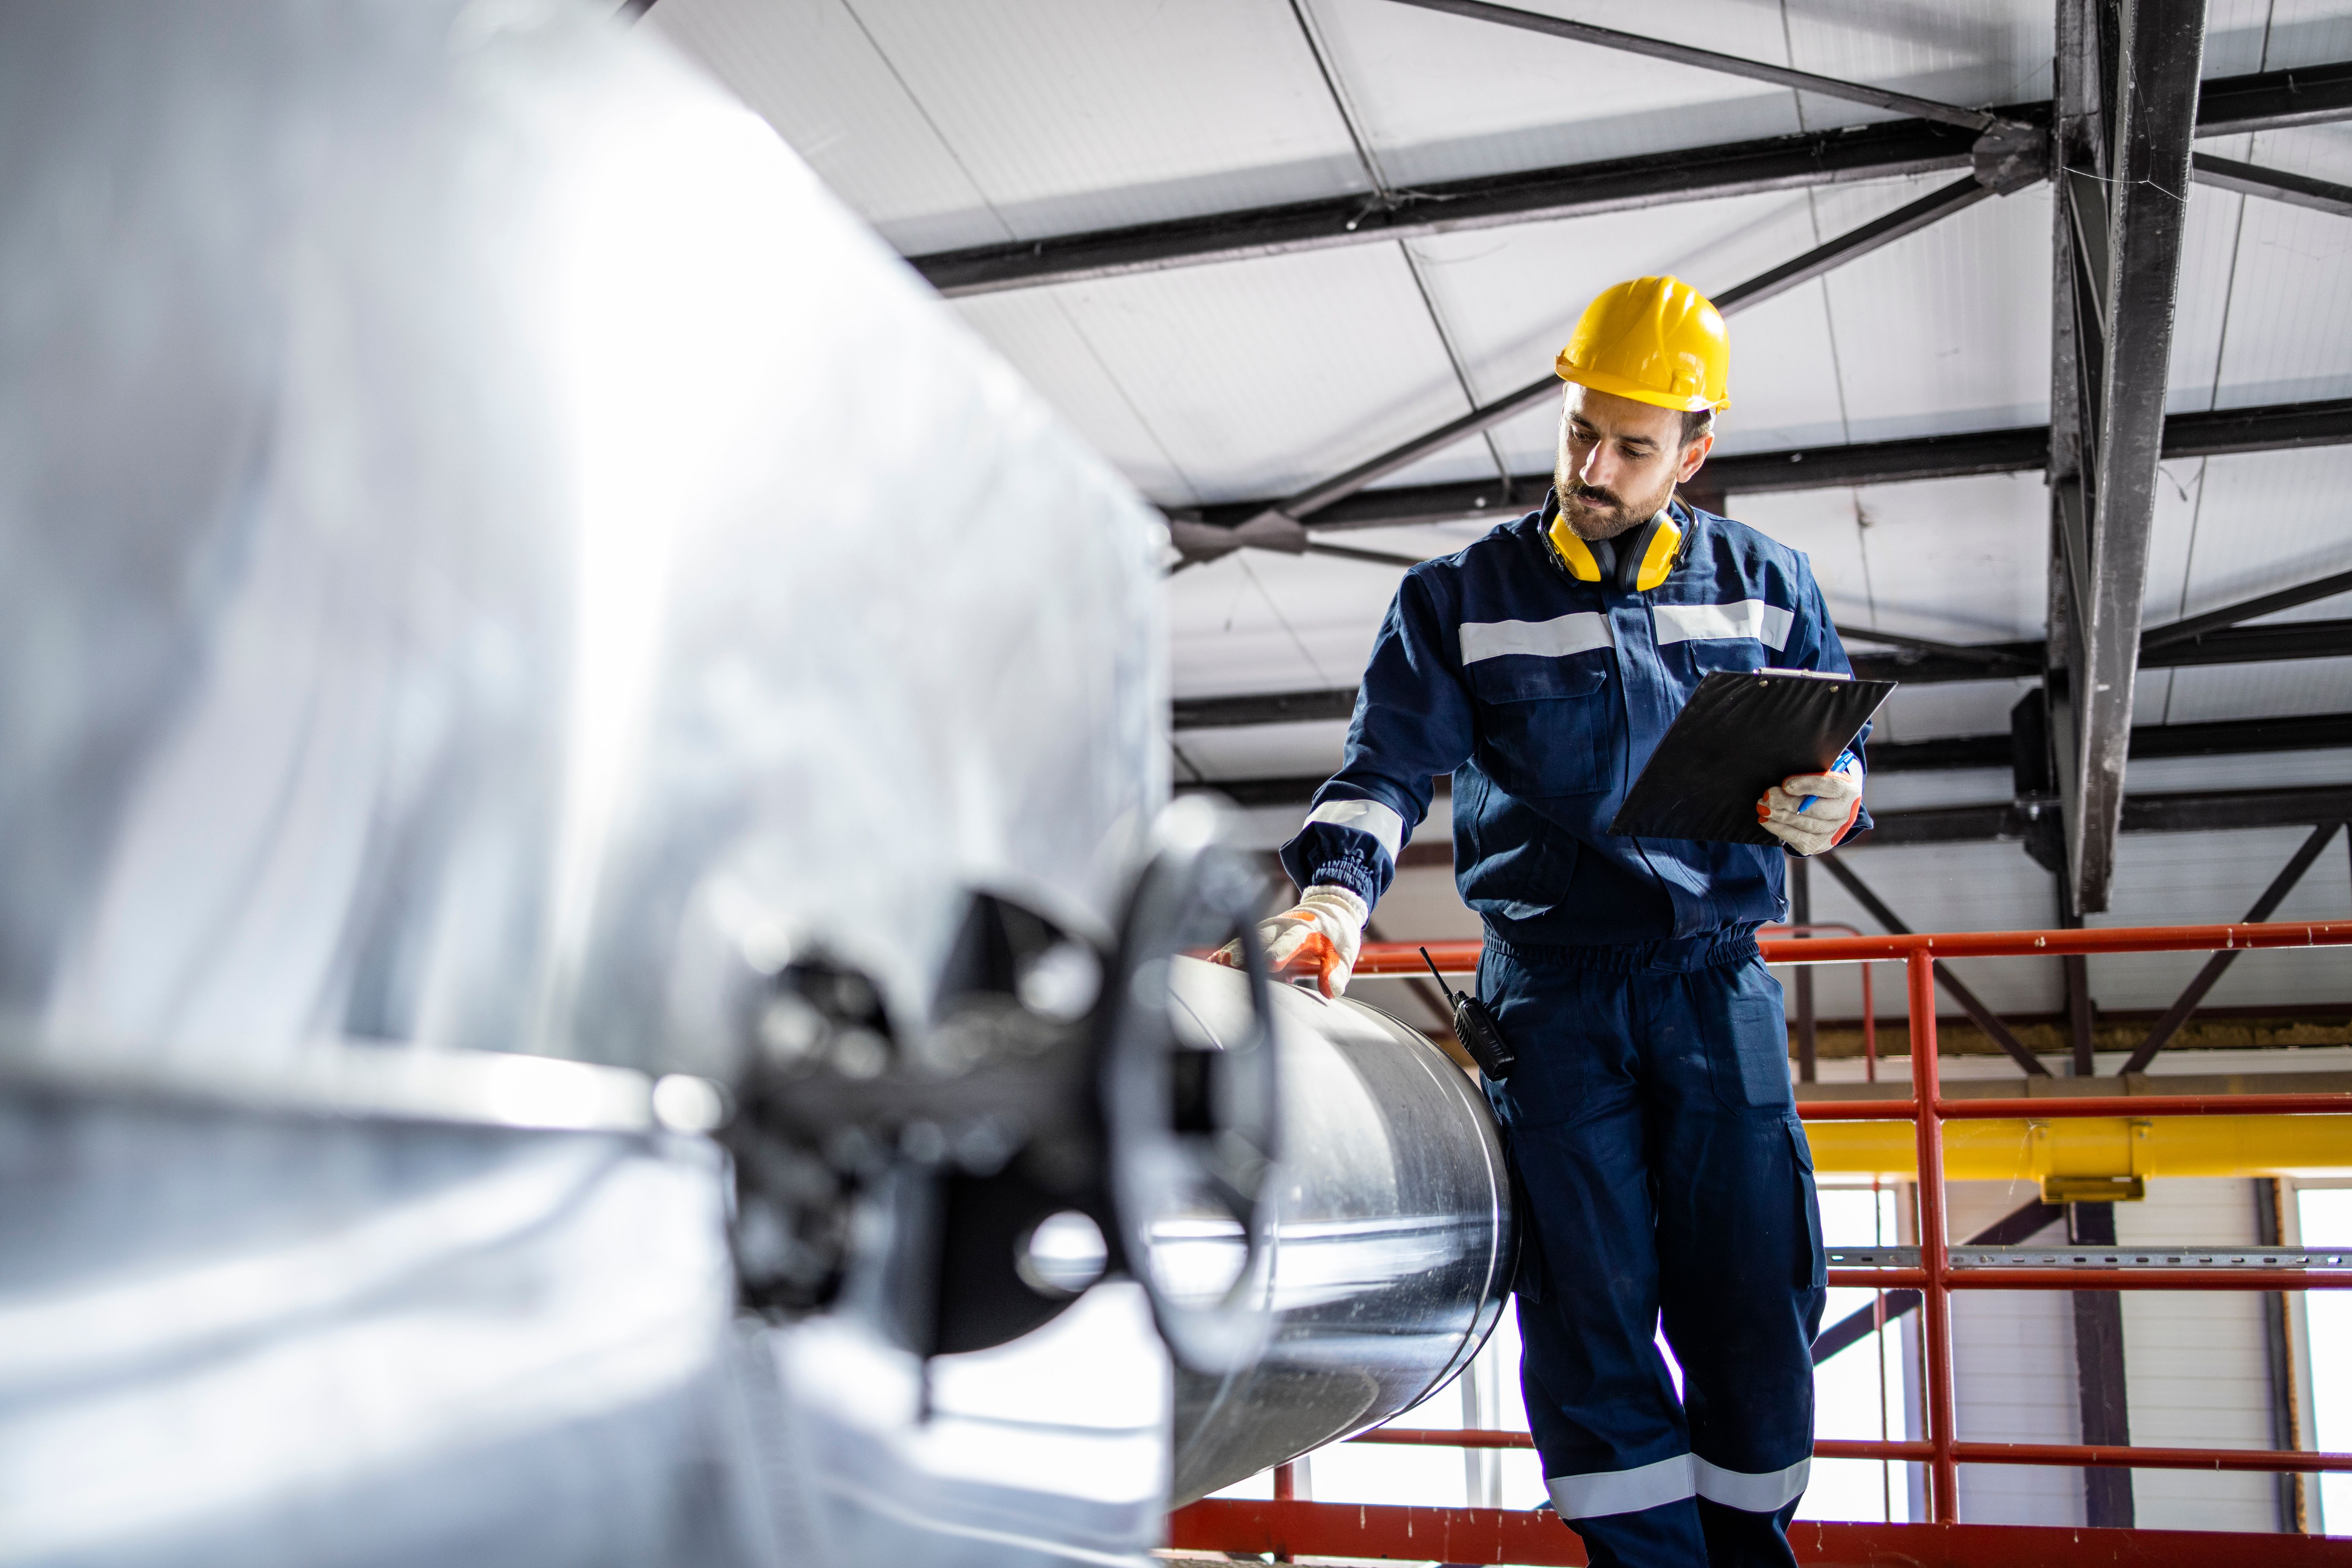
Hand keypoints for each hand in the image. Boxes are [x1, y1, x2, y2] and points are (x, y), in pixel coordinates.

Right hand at [1209, 884, 1367, 997]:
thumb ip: (1338, 973)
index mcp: (1308, 929)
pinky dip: (1228, 952)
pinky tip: (1212, 963)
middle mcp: (1284, 926)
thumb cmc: (1337, 937)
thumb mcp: (1345, 955)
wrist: (1330, 909)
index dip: (1281, 951)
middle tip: (1231, 969)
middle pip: (1262, 939)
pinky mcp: (1261, 933)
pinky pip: (1243, 942)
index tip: (1271, 963)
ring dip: (1232, 954)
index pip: (1292, 940)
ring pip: (1248, 939)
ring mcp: (1270, 928)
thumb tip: (1330, 991)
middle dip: (1248, 953)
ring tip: (1214, 968)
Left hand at [1757, 754, 1862, 855]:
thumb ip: (1808, 772)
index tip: (1786, 784)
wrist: (1831, 806)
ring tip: (1762, 808)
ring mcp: (1833, 832)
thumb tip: (1784, 781)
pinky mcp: (1819, 844)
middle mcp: (1844, 814)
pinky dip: (1779, 829)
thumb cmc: (1819, 784)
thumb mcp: (1819, 773)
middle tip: (1768, 797)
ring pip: (1805, 826)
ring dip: (1780, 817)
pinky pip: (1798, 839)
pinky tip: (1767, 821)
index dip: (1807, 785)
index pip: (1829, 786)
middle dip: (1788, 803)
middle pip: (1815, 810)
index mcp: (1848, 790)